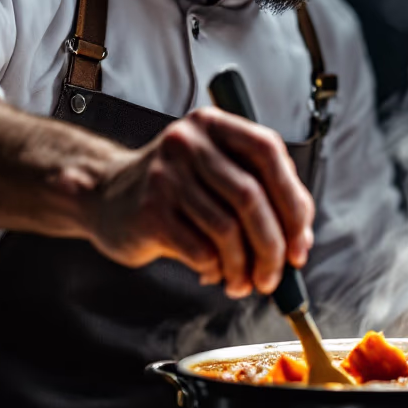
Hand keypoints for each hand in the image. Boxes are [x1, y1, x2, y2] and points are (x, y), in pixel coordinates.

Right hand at [88, 108, 314, 296]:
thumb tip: (299, 238)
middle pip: (251, 198)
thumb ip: (261, 192)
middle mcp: (189, 143)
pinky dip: (217, 269)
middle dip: (273, 246)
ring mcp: (166, 176)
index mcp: (215, 125)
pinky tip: (215, 273)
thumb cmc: (174, 188)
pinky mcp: (150, 211)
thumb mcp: (216, 172)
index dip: (294, 201)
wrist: (105, 196)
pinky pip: (200, 250)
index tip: (301, 241)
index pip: (269, 153)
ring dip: (245, 267)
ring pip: (227, 230)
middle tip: (276, 275)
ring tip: (245, 282)